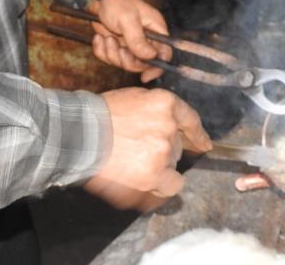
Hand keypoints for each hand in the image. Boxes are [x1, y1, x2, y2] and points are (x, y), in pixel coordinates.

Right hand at [84, 88, 211, 209]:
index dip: (198, 135)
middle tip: (136, 150)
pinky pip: (171, 185)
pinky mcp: (155, 174)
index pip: (190, 120)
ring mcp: (164, 152)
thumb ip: (155, 111)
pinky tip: (148, 182)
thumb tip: (169, 128)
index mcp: (166, 104)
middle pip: (177, 146)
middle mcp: (169, 127)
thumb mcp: (134, 98)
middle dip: (162, 149)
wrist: (81, 133)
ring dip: (157, 166)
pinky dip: (162, 185)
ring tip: (129, 162)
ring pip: (171, 165)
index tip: (204, 144)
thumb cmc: (100, 115)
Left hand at [88, 0, 170, 82]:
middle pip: (142, 63)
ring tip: (107, 38)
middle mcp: (145, 39)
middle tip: (117, 47)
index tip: (145, 76)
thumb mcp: (128, 20)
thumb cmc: (117, 3)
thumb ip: (139, 40)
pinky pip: (110, 58)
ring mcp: (130, 43)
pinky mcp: (116, 45)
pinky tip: (99, 37)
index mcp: (155, 30)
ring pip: (124, 62)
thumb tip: (151, 57)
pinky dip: (102, 50)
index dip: (157, 67)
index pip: (164, 54)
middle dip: (127, 59)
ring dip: (112, 54)